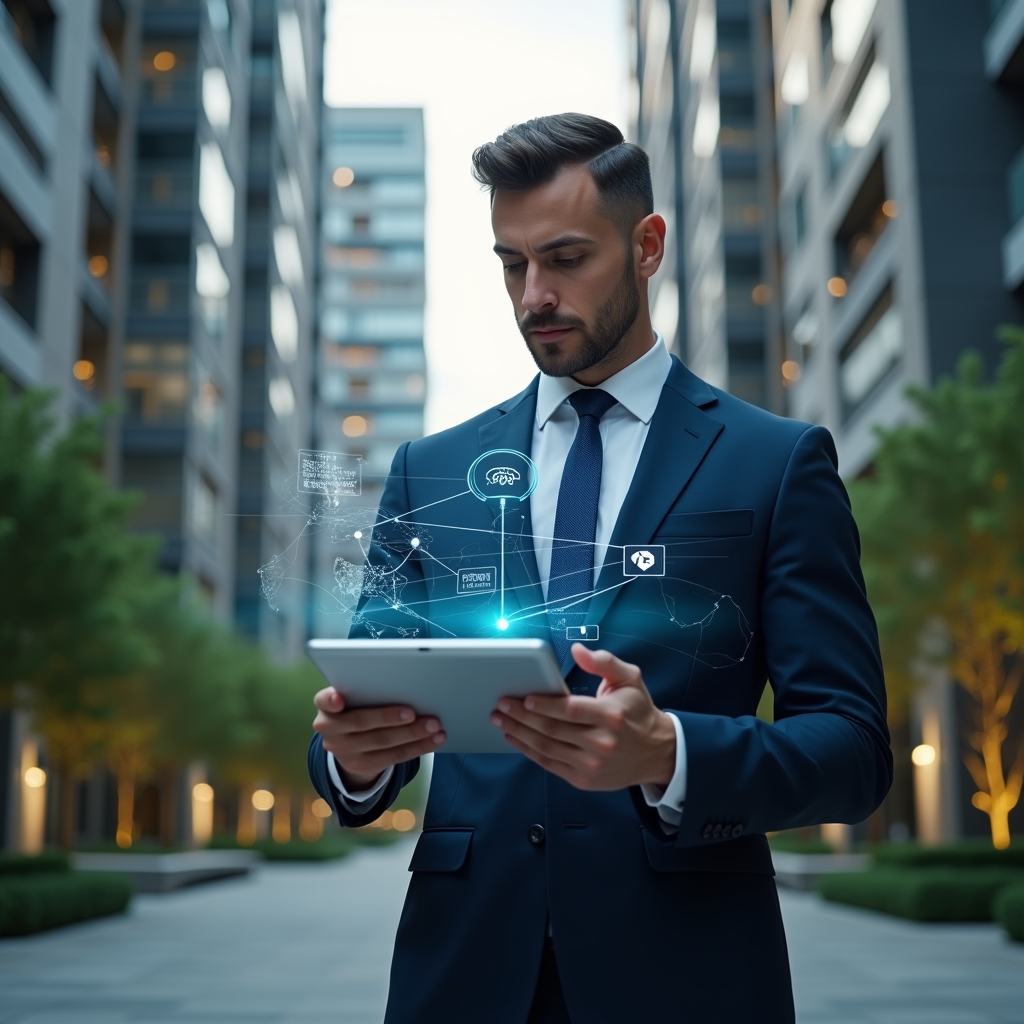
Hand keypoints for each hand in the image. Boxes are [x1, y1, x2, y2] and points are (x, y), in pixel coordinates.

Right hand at [312, 687, 445, 789]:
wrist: (350, 745)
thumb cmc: (358, 709)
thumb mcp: (354, 700)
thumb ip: (367, 691)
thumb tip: (404, 683)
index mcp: (327, 707)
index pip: (323, 700)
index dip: (330, 699)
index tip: (339, 698)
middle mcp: (330, 730)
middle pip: (362, 722)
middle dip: (390, 716)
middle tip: (414, 712)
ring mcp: (344, 751)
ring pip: (382, 741)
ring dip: (412, 733)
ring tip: (434, 724)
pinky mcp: (362, 767)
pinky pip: (394, 757)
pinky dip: (418, 747)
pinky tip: (434, 739)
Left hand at [489, 645, 675, 790]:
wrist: (657, 753)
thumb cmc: (638, 712)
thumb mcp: (629, 678)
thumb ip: (604, 662)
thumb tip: (577, 650)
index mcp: (611, 716)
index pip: (571, 710)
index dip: (545, 705)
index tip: (524, 698)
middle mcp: (601, 743)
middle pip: (553, 729)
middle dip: (522, 717)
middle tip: (502, 705)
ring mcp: (592, 764)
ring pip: (547, 748)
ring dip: (519, 734)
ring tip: (501, 720)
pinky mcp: (584, 779)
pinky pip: (550, 764)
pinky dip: (529, 751)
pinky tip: (515, 738)